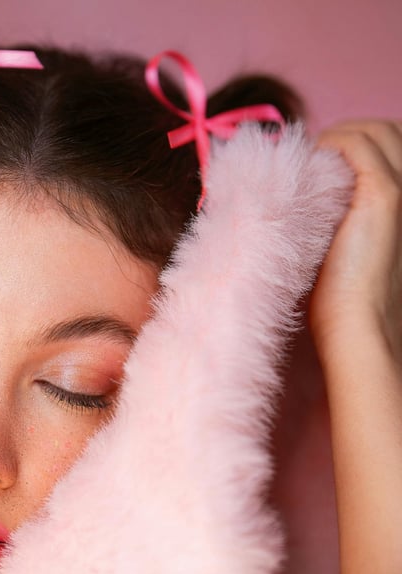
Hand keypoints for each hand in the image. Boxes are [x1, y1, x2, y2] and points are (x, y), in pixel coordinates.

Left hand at [309, 120, 401, 362]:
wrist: (356, 325)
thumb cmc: (340, 299)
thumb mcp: (340, 246)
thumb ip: (334, 217)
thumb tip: (301, 198)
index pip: (387, 148)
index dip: (350, 147)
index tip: (315, 163)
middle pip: (386, 131)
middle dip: (346, 133)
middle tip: (309, 157)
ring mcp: (401, 189)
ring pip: (376, 130)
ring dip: (338, 134)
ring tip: (308, 159)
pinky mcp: (384, 196)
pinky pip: (358, 145)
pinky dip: (332, 142)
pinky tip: (307, 163)